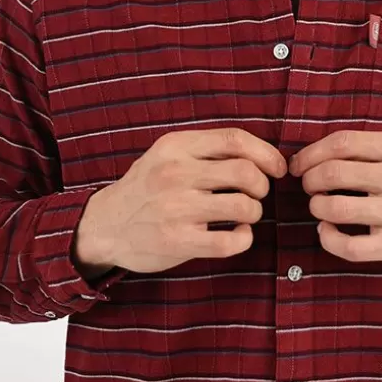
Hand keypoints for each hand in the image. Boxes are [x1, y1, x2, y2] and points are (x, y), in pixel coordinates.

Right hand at [74, 128, 287, 274]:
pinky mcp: (178, 242)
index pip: (235, 139)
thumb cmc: (146, 189)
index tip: (276, 168)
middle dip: (262, 185)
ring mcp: (176, 209)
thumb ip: (205, 150)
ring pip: (245, 206)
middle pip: (246, 172)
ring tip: (244, 214)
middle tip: (255, 194)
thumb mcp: (166, 155)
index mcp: (176, 146)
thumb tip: (261, 155)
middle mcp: (176, 174)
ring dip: (254, 212)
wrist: (104, 225)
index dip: (266, 153)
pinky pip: (232, 241)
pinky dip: (245, 238)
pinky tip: (237, 234)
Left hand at [289, 131, 381, 270]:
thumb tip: (318, 154)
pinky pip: (348, 245)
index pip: (342, 143)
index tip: (299, 164)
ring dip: (317, 206)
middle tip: (309, 186)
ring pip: (336, 207)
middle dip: (310, 180)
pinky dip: (328, 237)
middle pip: (333, 172)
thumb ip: (374, 149)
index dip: (311, 153)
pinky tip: (327, 231)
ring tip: (321, 206)